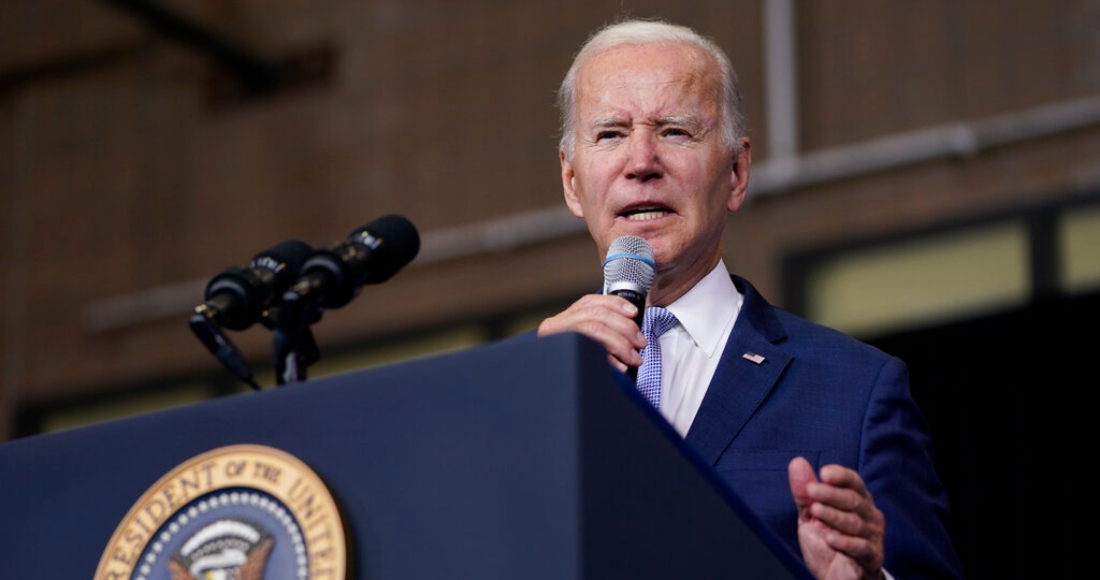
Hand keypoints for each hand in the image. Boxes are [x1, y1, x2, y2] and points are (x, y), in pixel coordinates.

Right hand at [537, 294, 645, 372]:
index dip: (616, 304)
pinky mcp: (560, 356)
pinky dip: (609, 360)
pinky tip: (620, 368)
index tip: (633, 313)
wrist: (548, 393)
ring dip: (621, 343)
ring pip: (594, 328)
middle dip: (625, 327)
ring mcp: (555, 340)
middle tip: (639, 343)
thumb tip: (630, 333)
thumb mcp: (581, 344)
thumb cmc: (567, 370)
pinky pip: (590, 353)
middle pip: (596, 315)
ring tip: (633, 358)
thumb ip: (597, 333)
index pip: (590, 302)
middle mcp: (556, 325)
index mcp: (564, 319)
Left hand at [788, 457, 885, 579]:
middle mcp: (870, 515)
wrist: (834, 575)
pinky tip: (829, 538)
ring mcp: (873, 537)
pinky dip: (845, 542)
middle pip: (854, 500)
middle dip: (831, 494)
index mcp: (857, 501)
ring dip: (834, 516)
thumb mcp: (810, 515)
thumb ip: (804, 492)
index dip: (841, 476)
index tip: (823, 474)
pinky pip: (862, 548)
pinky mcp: (872, 558)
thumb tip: (796, 462)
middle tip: (810, 491)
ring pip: (856, 522)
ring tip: (815, 511)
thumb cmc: (825, 542)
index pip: (854, 482)